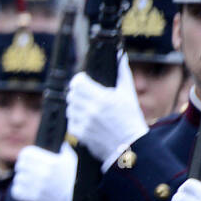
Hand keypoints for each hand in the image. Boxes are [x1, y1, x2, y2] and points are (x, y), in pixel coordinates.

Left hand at [12, 143, 76, 200]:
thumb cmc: (74, 181)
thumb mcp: (72, 161)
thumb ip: (64, 149)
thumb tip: (59, 142)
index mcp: (52, 162)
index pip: (26, 153)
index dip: (25, 156)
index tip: (27, 160)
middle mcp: (44, 173)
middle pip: (20, 165)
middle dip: (22, 169)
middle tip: (27, 172)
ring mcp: (39, 186)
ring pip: (18, 178)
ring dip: (21, 181)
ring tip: (28, 183)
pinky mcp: (34, 199)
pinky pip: (16, 191)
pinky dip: (19, 192)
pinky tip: (25, 192)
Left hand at [66, 53, 147, 167]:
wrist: (131, 147)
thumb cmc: (130, 119)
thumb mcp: (128, 94)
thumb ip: (122, 72)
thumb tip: (119, 54)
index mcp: (103, 98)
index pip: (78, 82)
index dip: (79, 80)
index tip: (84, 82)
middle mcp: (92, 110)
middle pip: (71, 94)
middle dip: (77, 93)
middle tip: (86, 96)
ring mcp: (85, 123)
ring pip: (69, 108)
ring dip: (76, 107)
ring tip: (88, 109)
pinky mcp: (80, 134)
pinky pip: (70, 122)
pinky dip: (76, 121)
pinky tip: (88, 121)